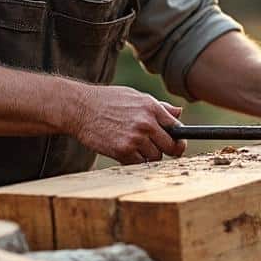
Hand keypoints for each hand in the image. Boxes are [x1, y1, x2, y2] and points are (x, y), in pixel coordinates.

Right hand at [70, 85, 187, 163]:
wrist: (80, 108)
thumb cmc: (107, 101)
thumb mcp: (135, 97)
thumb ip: (159, 107)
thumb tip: (179, 113)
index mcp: (151, 107)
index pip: (177, 128)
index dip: (178, 138)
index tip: (176, 142)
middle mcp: (146, 123)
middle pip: (171, 147)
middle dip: (167, 149)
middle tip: (159, 148)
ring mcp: (135, 138)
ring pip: (155, 157)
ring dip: (149, 155)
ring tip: (136, 146)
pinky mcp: (122, 151)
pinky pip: (139, 163)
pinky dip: (134, 160)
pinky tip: (125, 150)